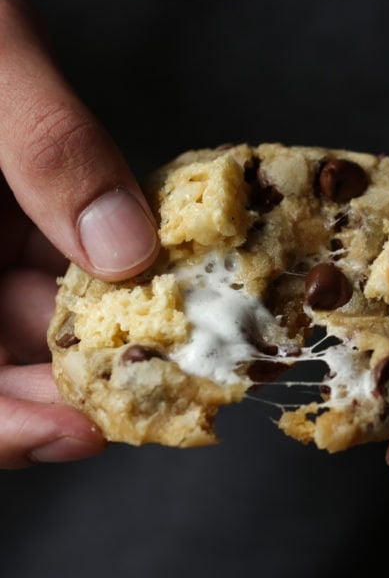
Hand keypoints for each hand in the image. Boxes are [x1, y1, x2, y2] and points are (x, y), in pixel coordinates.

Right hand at [0, 0, 159, 467]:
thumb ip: (43, 147)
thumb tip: (122, 250)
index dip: (2, 421)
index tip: (76, 430)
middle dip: (72, 379)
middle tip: (163, 388)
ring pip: (36, 316)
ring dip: (106, 328)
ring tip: (180, 332)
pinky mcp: (19, 212)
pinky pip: (61, 263)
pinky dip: (111, 273)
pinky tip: (158, 267)